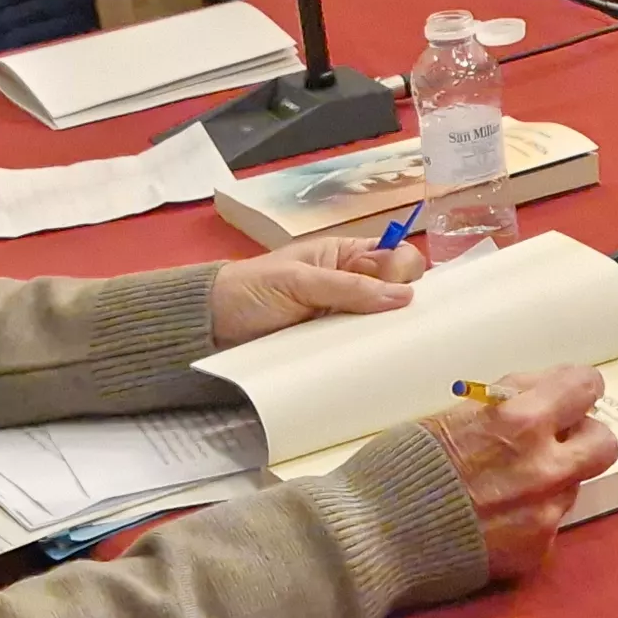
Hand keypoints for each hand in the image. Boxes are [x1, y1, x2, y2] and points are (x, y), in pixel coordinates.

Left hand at [207, 234, 425, 346]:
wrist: (212, 324)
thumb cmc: (252, 290)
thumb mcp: (300, 281)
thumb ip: (349, 286)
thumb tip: (406, 296)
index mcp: (346, 255)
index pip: (396, 256)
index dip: (405, 271)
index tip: (399, 292)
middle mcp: (352, 283)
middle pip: (397, 291)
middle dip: (404, 307)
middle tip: (397, 325)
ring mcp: (343, 316)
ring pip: (383, 321)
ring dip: (389, 333)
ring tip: (393, 348)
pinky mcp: (332, 344)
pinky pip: (362, 346)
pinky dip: (371, 353)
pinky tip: (380, 362)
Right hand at [419, 366, 617, 581]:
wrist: (372, 539)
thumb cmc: (400, 466)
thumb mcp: (452, 413)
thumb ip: (506, 403)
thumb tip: (540, 392)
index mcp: (521, 420)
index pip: (585, 387)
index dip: (576, 388)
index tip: (568, 394)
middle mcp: (544, 467)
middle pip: (604, 442)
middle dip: (582, 435)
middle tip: (553, 439)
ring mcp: (544, 514)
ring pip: (575, 485)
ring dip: (554, 478)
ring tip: (509, 484)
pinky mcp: (534, 552)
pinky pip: (550, 523)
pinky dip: (530, 517)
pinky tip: (494, 519)